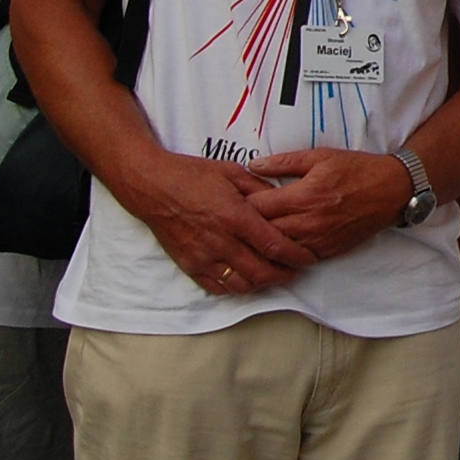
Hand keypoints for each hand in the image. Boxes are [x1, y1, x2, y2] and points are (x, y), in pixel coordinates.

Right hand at [122, 149, 317, 294]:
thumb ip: (260, 188)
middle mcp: (221, 241)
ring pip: (241, 284)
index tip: (309, 258)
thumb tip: (282, 199)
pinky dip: (236, 287)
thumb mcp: (233, 172)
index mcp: (235, 217)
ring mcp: (203, 256)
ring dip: (262, 284)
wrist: (151, 186)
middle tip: (296, 271)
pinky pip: (218, 287)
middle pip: (261, 272)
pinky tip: (246, 279)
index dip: (296, 256)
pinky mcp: (189, 265)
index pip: (274, 246)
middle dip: (284, 275)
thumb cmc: (192, 175)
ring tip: (274, 275)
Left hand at [245, 147, 411, 262]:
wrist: (391, 191)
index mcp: (302, 197)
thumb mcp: (320, 156)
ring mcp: (317, 241)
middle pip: (261, 232)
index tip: (236, 199)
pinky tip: (279, 243)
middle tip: (239, 218)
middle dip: (247, 225)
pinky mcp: (327, 251)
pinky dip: (284, 252)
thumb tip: (253, 165)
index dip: (241, 204)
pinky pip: (296, 258)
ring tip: (255, 232)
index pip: (255, 208)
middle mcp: (307, 223)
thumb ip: (284, 162)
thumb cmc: (357, 170)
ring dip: (264, 242)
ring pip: (276, 250)